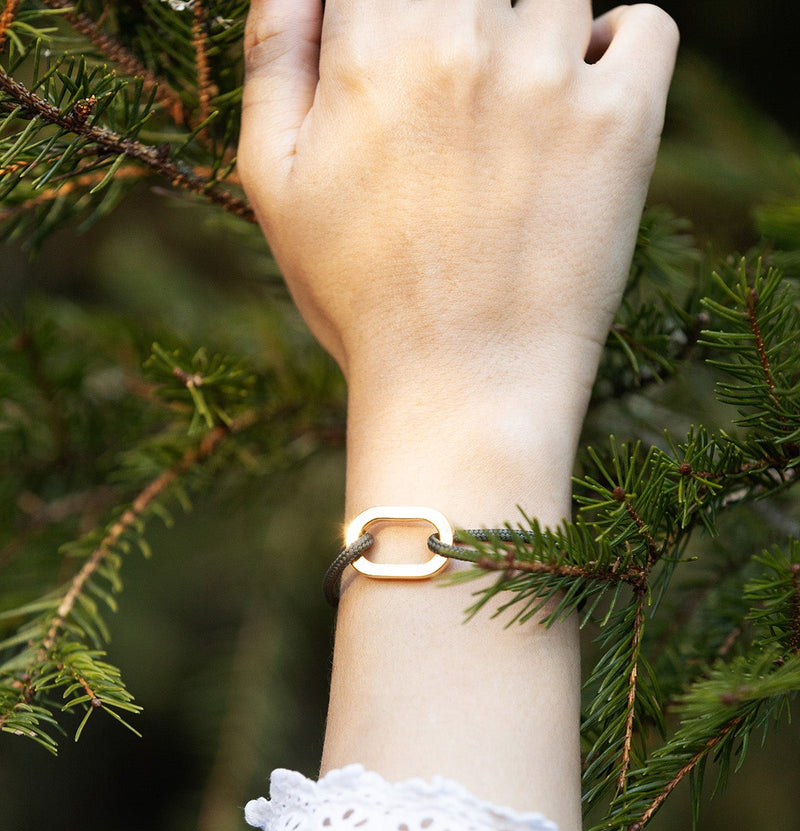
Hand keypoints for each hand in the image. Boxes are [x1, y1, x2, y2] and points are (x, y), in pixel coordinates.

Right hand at [240, 1, 677, 445]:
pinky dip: (621, 41)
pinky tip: (582, 94)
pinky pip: (647, 23)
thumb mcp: (273, 180)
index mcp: (376, 41)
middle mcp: (468, 35)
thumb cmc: (359, 295)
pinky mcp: (625, 121)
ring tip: (511, 110)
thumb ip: (275, 53)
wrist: (460, 388)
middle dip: (458, 21)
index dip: (391, 8)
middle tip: (451, 99)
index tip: (399, 49)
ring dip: (532, 30)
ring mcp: (555, 74)